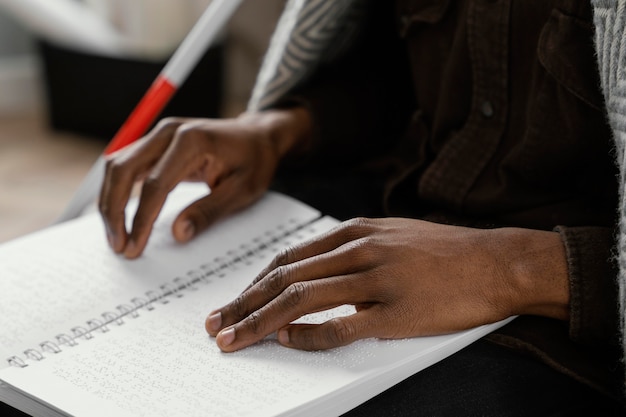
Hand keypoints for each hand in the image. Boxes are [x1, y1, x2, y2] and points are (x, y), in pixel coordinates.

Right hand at [98, 108, 310, 257]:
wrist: (258, 137)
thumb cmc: (254, 162)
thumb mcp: (242, 191)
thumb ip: (209, 211)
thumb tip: (178, 234)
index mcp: (192, 140)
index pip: (155, 184)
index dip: (142, 219)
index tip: (135, 247)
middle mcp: (168, 131)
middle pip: (123, 170)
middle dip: (114, 211)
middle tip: (119, 247)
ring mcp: (159, 134)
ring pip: (117, 166)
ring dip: (110, 202)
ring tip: (117, 238)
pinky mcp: (155, 142)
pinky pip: (125, 165)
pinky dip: (117, 191)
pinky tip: (119, 217)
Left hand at [205, 218, 568, 351]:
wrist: (495, 262)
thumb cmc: (442, 251)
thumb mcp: (391, 234)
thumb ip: (350, 248)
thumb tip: (312, 271)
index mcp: (355, 232)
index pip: (288, 258)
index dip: (253, 282)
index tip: (233, 302)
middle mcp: (359, 251)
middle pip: (284, 278)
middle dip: (243, 303)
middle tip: (216, 324)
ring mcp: (376, 280)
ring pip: (301, 300)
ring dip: (260, 322)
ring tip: (234, 339)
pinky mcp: (396, 312)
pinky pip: (341, 327)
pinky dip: (308, 335)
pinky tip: (288, 342)